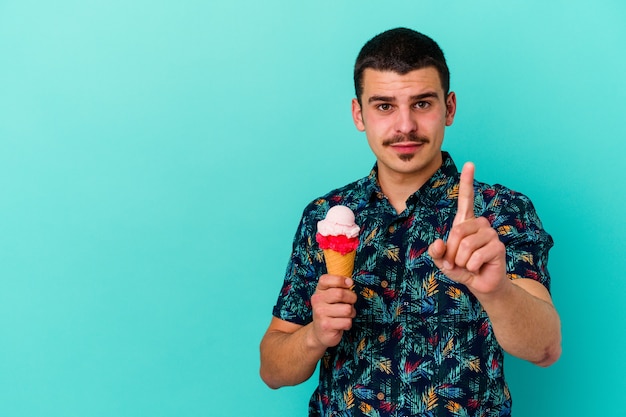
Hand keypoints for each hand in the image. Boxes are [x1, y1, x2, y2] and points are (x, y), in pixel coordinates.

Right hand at [310, 274, 356, 347]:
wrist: (320, 332)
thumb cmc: (330, 311)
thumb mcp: (331, 296)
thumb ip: (338, 287)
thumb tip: (349, 281)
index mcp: (319, 291)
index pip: (325, 279)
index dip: (340, 279)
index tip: (349, 283)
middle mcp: (317, 300)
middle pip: (340, 294)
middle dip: (352, 298)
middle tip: (351, 302)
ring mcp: (320, 313)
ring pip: (347, 309)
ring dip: (351, 313)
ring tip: (345, 315)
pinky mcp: (326, 326)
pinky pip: (347, 322)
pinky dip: (348, 324)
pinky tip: (341, 324)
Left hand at [428, 162, 507, 296]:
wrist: (480, 284)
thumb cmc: (461, 269)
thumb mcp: (442, 261)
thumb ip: (436, 252)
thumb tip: (438, 244)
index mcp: (465, 222)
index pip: (466, 199)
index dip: (467, 182)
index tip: (470, 163)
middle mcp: (480, 224)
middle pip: (457, 232)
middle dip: (451, 252)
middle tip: (456, 261)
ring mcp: (491, 234)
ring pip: (465, 245)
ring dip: (460, 261)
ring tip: (467, 265)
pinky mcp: (498, 247)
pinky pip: (475, 256)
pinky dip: (470, 267)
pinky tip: (477, 268)